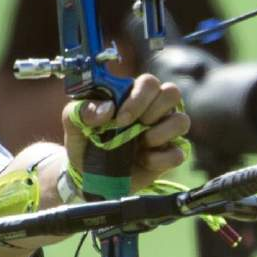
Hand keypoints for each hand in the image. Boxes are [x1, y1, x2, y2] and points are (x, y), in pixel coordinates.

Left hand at [63, 74, 189, 194]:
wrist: (87, 175)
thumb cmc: (85, 140)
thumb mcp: (73, 122)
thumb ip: (81, 109)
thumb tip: (106, 109)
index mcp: (133, 95)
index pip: (150, 82)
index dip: (139, 98)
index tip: (120, 119)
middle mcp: (154, 109)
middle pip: (173, 93)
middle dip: (153, 111)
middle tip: (135, 126)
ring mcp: (164, 132)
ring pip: (182, 121)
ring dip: (162, 132)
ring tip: (142, 143)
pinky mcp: (168, 156)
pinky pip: (179, 152)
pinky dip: (161, 158)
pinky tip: (144, 161)